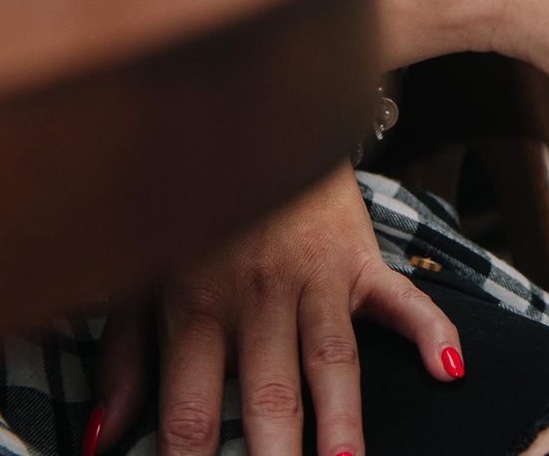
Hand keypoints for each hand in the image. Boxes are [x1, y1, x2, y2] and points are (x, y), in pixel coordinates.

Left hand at [88, 165, 458, 455]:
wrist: (251, 124)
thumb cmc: (191, 214)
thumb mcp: (141, 280)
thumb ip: (124, 362)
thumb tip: (100, 440)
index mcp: (194, 311)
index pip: (189, 413)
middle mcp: (257, 299)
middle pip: (268, 395)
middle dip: (275, 454)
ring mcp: (316, 278)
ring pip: (333, 361)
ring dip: (343, 420)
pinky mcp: (361, 258)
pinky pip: (403, 299)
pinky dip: (432, 331)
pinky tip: (448, 372)